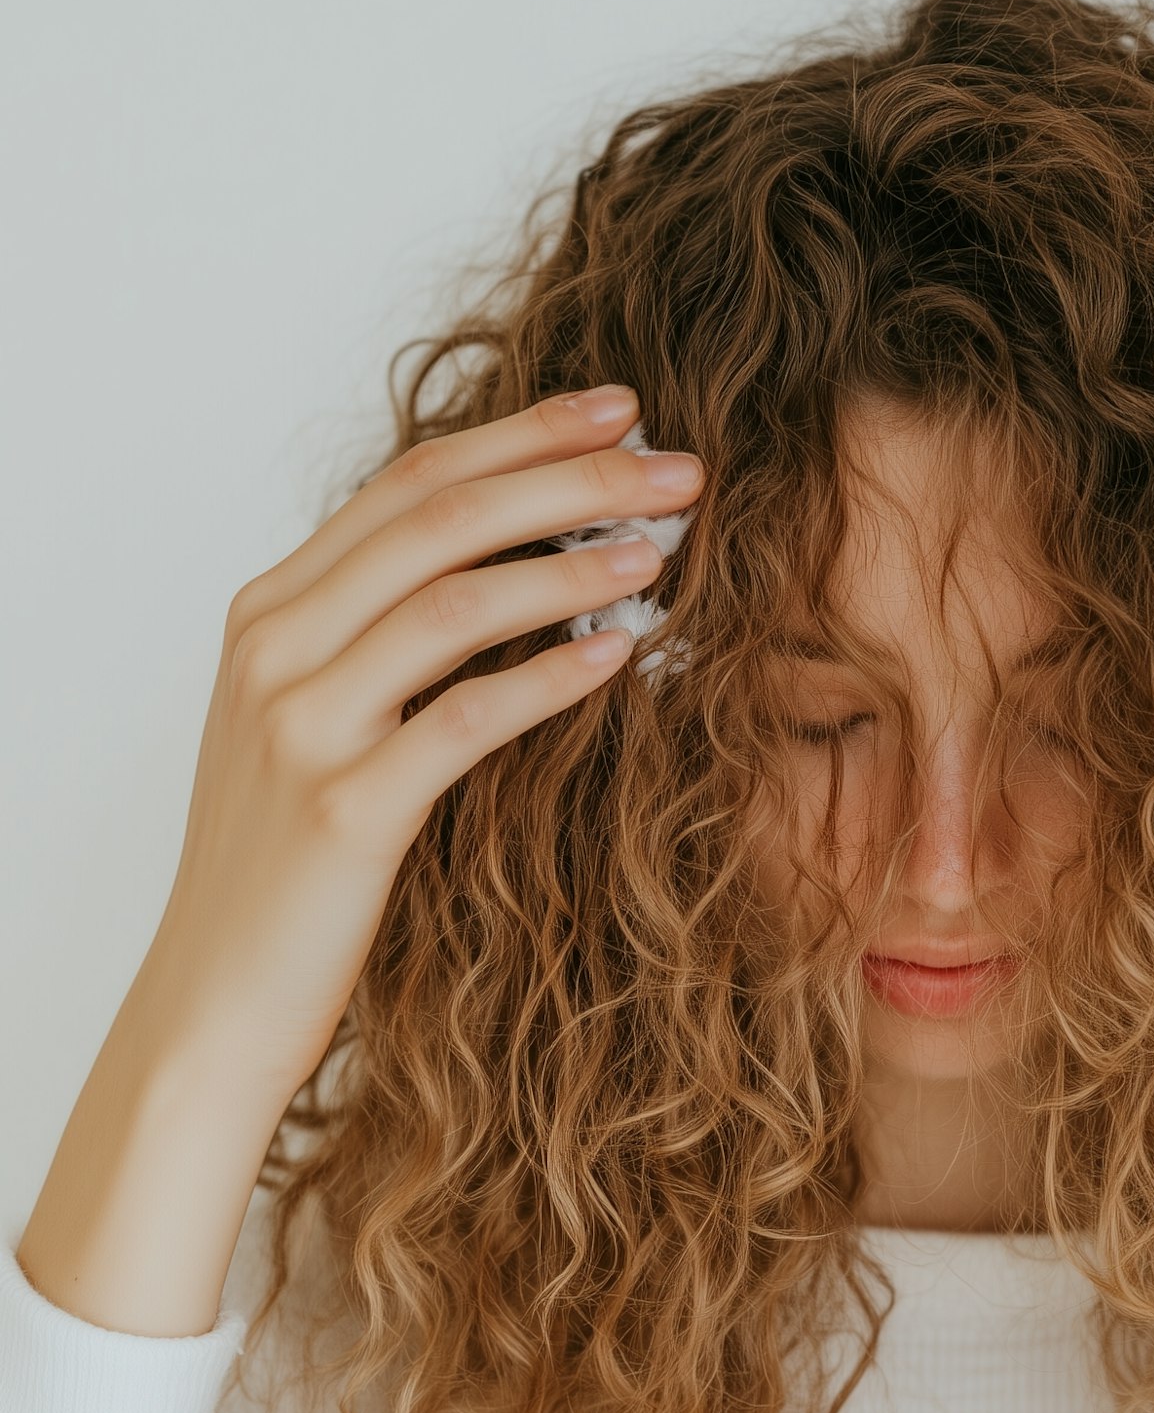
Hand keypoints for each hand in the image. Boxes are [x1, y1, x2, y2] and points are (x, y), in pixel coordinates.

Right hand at [142, 384, 703, 1109]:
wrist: (214, 1004)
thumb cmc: (287, 866)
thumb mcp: (312, 725)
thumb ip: (378, 639)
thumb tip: (515, 565)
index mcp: (269, 611)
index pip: (409, 482)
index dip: (523, 434)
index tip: (622, 408)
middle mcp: (274, 649)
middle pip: (441, 519)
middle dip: (570, 478)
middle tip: (678, 468)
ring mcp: (301, 727)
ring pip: (452, 604)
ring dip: (570, 564)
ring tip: (664, 549)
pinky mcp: (344, 811)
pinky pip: (462, 720)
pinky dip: (548, 677)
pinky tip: (620, 653)